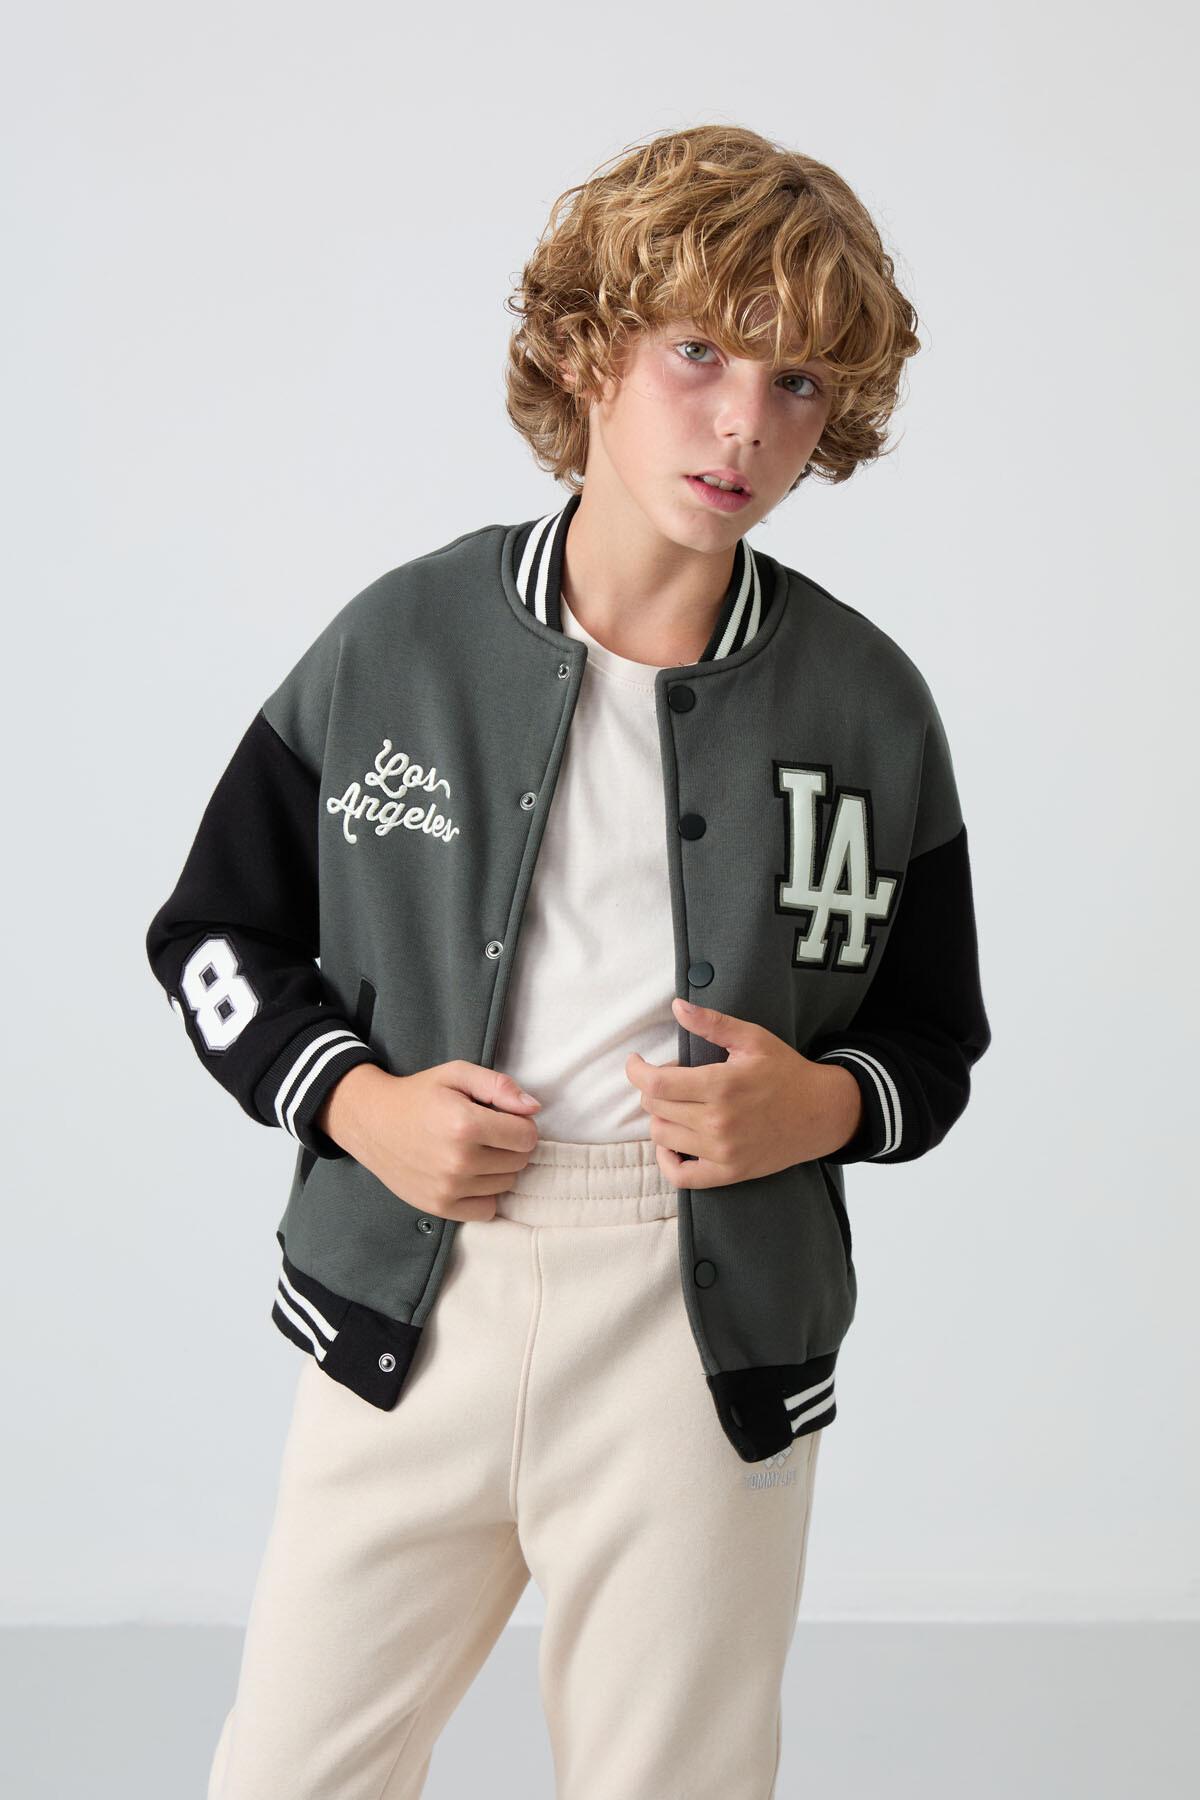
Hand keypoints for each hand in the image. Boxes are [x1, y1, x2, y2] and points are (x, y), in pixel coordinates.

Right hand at [317, 1061, 541, 1220]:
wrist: (372, 1123)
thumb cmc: (418, 1096)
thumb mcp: (457, 1075)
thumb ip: (499, 1085)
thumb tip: (533, 1108)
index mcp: (466, 1124)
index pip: (527, 1136)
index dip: (520, 1124)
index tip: (503, 1118)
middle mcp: (459, 1161)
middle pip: (519, 1161)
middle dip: (509, 1145)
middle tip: (485, 1134)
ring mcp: (449, 1188)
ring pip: (506, 1184)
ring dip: (497, 1168)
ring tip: (472, 1151)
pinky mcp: (440, 1207)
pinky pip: (488, 1209)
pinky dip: (484, 1194)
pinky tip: (468, 1175)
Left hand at [625, 998, 864, 1188]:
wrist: (821, 1112)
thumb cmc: (786, 1072)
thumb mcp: (753, 1038)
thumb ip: (712, 1022)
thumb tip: (678, 1006)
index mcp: (722, 1085)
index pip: (657, 1083)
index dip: (636, 1070)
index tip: (636, 1062)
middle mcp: (719, 1122)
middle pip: (656, 1107)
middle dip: (653, 1088)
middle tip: (673, 1078)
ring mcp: (723, 1152)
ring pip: (662, 1136)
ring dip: (660, 1117)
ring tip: (677, 1104)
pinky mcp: (729, 1173)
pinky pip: (681, 1177)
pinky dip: (667, 1161)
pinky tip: (672, 1143)